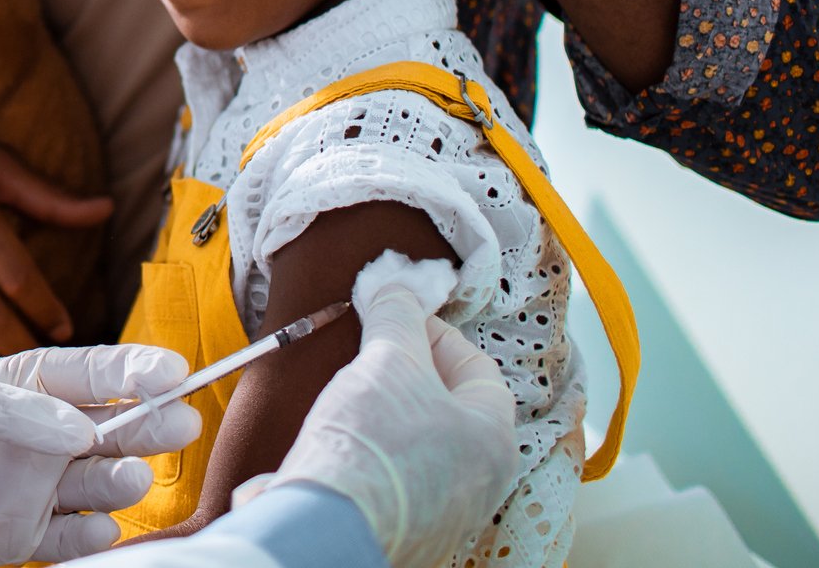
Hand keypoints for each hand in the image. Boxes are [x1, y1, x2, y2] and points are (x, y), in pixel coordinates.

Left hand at [0, 344, 201, 566]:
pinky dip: (90, 533)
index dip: (136, 371)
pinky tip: (102, 525)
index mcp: (25, 386)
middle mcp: (39, 433)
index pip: (92, 373)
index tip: (176, 370)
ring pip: (98, 481)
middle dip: (149, 422)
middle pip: (111, 426)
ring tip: (134, 473)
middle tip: (184, 420)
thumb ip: (17, 407)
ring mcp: (31, 484)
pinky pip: (68, 535)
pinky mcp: (17, 533)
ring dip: (122, 477)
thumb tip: (81, 425)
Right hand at [275, 285, 520, 567]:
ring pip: (422, 443)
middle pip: (450, 406)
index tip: (396, 318)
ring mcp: (446, 513)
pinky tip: (341, 441)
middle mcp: (482, 482)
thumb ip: (397, 317)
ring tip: (352, 395)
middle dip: (409, 372)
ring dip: (389, 412)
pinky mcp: (407, 532)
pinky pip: (395, 477)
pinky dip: (372, 453)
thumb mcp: (387, 358)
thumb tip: (395, 286)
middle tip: (371, 353)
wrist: (324, 524)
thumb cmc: (373, 440)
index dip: (435, 332)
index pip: (478, 366)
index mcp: (494, 438)